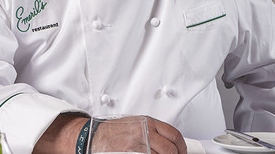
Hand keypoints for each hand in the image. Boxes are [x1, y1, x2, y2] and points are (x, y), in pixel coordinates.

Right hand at [36, 113, 186, 153]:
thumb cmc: (114, 130)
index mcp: (148, 123)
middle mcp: (144, 133)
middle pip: (169, 149)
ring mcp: (136, 146)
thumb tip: (171, 143)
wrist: (92, 136)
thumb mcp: (137, 123)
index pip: (174, 135)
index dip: (182, 147)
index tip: (182, 151)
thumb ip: (154, 131)